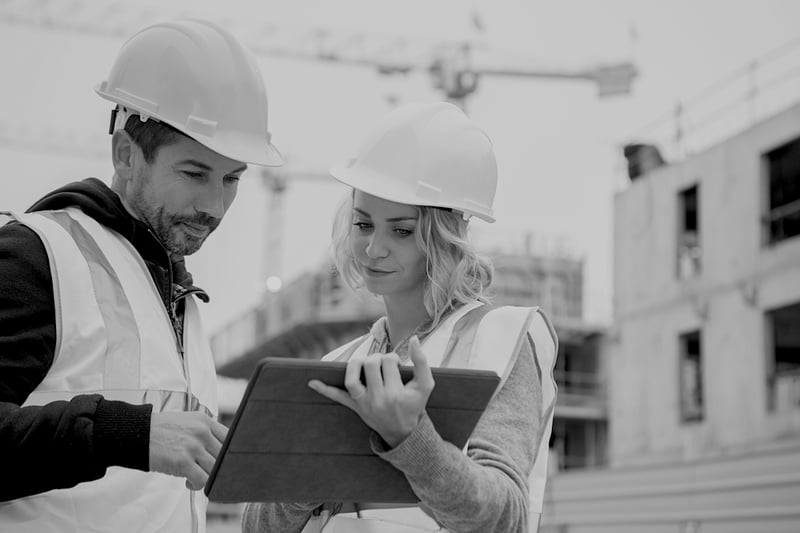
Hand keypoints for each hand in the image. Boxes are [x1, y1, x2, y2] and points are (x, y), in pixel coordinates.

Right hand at [149, 411, 227, 490]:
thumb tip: (220, 449)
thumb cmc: (160, 430)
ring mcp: (193, 446)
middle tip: (206, 470)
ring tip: (194, 476)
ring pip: (215, 470)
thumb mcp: (187, 421)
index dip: (229, 453)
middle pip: (224, 456)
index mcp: (204, 421)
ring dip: (206, 477)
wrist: (136, 433)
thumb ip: (204, 431)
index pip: (230, 438)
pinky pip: (202, 480)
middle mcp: (201, 432)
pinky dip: (197, 485)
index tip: (224, 461)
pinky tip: (189, 482)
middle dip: (217, 467)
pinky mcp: (183, 462)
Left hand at [309, 336, 434, 446]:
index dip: (393, 358)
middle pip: (370, 365)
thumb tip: (414, 338)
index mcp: (396, 393)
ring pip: (351, 378)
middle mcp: (378, 399)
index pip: (389, 361)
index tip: (397, 365)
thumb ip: (422, 361)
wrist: (404, 432)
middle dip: (377, 358)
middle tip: (384, 364)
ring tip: (363, 363)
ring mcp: (364, 404)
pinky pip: (337, 398)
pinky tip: (311, 382)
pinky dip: (324, 389)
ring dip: (355, 365)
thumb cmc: (414, 405)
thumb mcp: (425, 385)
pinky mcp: (355, 407)